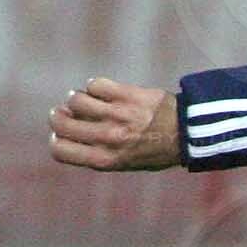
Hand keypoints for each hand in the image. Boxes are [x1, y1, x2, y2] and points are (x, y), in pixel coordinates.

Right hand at [50, 78, 180, 169]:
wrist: (190, 133)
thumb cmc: (156, 149)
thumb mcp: (126, 162)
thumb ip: (96, 151)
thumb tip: (63, 131)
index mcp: (106, 160)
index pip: (59, 150)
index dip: (57, 139)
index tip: (64, 134)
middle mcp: (109, 138)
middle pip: (59, 122)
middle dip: (59, 115)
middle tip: (68, 112)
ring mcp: (118, 115)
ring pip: (74, 99)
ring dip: (79, 99)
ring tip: (92, 102)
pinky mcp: (127, 95)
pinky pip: (94, 84)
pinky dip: (96, 86)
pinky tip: (107, 92)